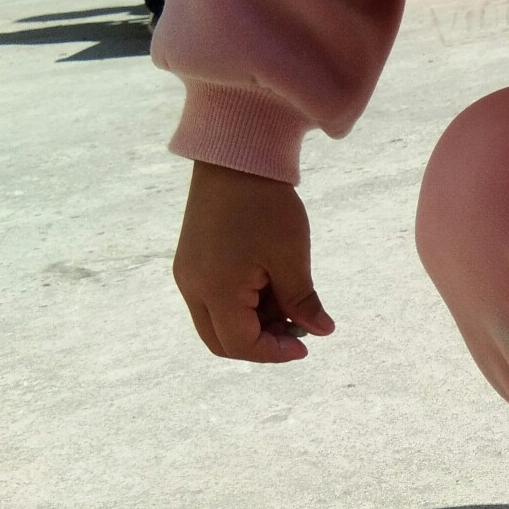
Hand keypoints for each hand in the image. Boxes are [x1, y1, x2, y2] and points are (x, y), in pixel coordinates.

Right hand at [173, 160, 334, 362]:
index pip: (241, 344)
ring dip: (251, 325)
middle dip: (259, 345)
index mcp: (215, 290)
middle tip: (295, 332)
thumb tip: (320, 331)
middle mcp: (192, 287)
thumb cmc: (266, 206)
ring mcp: (187, 273)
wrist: (235, 156)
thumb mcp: (291, 258)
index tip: (306, 345)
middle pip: (220, 342)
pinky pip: (212, 300)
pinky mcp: (191, 260)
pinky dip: (240, 306)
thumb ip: (302, 302)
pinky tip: (270, 288)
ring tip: (288, 304)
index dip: (274, 352)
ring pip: (216, 322)